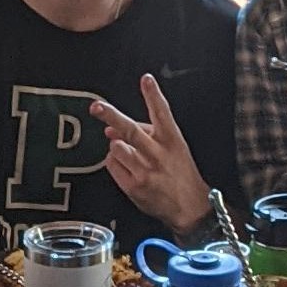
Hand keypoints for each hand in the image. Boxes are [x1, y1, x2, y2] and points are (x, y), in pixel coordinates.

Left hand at [91, 73, 211, 230]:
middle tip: (97, 107)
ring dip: (116, 146)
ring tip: (128, 152)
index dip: (153, 95)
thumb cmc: (180, 174)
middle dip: (112, 116)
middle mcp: (158, 154)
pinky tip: (125, 166)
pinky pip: (112, 165)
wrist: (189, 207)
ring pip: (116, 147)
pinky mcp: (133, 186)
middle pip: (130, 130)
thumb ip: (146, 133)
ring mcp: (145, 171)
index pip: (162, 112)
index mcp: (171, 140)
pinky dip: (114, 163)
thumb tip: (112, 129)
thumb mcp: (173, 148)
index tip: (146, 79)